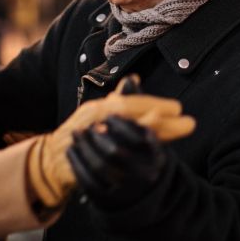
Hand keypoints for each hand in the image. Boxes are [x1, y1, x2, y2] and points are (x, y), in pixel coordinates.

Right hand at [26, 75, 193, 208]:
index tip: (179, 109)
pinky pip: (114, 156)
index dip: (156, 105)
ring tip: (177, 132)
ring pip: (125, 135)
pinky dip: (133, 154)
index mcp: (99, 109)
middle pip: (132, 116)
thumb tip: (134, 79)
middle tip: (189, 123)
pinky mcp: (88, 160)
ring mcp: (90, 140)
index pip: (130, 103)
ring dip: (153, 134)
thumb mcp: (98, 115)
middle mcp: (94, 121)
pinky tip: (151, 154)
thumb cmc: (82, 135)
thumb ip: (117, 100)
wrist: (51, 162)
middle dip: (162, 119)